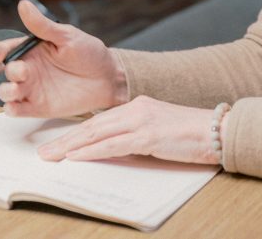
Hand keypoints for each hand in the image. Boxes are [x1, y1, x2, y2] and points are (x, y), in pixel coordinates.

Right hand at [0, 0, 128, 116]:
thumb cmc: (89, 53)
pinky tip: (15, 106)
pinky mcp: (38, 107)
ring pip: (6, 92)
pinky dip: (11, 109)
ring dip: (6, 91)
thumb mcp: (67, 36)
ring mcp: (32, 88)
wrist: (108, 77)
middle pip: (4, 71)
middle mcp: (28, 68)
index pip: (5, 49)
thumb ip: (42, 25)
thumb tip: (23, 5)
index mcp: (31, 49)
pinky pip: (17, 110)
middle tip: (22, 70)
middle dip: (8, 71)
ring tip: (16, 88)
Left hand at [37, 95, 220, 164]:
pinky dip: (92, 151)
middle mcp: (136, 109)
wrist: (217, 130)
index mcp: (137, 105)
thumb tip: (113, 149)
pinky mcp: (149, 136)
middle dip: (65, 139)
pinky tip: (77, 156)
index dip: (75, 131)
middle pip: (92, 126)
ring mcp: (142, 121)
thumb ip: (136, 135)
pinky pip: (113, 145)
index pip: (99, 120)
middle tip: (43, 151)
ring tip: (51, 156)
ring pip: (97, 133)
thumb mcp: (158, 130)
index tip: (58, 142)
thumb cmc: (191, 134)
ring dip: (71, 146)